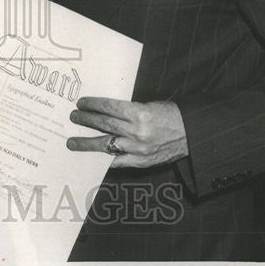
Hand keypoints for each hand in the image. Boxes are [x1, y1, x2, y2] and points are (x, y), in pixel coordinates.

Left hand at [67, 98, 187, 168]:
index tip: (81, 103)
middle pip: (104, 124)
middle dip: (86, 120)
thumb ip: (128, 109)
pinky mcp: (142, 161)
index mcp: (140, 113)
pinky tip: (92, 159)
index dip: (93, 105)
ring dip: (87, 142)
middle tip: (74, 117)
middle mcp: (137, 131)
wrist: (191, 134)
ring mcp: (138, 149)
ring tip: (73, 141)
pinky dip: (104, 160)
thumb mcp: (149, 105)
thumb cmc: (171, 116)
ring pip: (106, 144)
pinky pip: (118, 162)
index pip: (109, 107)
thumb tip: (105, 111)